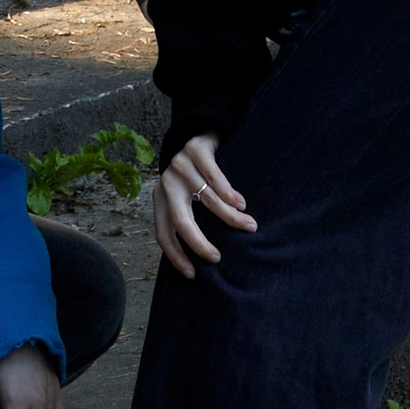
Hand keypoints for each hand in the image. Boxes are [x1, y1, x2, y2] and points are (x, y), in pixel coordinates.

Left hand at [153, 130, 256, 280]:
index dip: (175, 256)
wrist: (198, 134)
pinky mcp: (194, 150)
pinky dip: (229, 193)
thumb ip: (188, 218)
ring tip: (249, 226)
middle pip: (180, 220)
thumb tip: (203, 256)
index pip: (163, 234)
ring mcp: (179, 166)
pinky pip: (214, 177)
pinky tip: (242, 203)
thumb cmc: (195, 177)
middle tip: (216, 258)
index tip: (193, 274)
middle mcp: (166, 184)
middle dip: (197, 243)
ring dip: (230, 216)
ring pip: (206, 199)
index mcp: (160, 200)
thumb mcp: (184, 198)